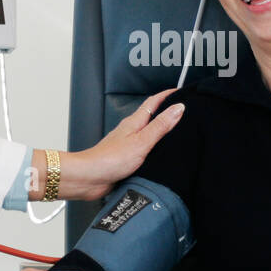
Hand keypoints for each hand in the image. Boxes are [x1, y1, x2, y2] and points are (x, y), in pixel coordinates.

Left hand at [57, 89, 184, 199]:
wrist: (90, 178)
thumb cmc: (110, 159)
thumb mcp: (141, 141)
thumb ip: (160, 126)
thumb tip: (178, 108)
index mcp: (134, 122)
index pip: (154, 102)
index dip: (167, 95)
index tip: (181, 91)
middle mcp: (130, 130)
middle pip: (150, 115)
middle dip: (165, 110)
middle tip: (181, 107)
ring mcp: (127, 144)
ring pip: (147, 132)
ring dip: (160, 129)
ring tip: (175, 129)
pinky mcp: (126, 158)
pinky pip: (143, 148)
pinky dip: (153, 147)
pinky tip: (159, 153)